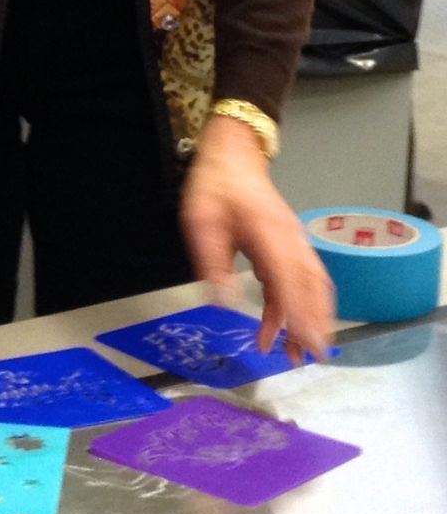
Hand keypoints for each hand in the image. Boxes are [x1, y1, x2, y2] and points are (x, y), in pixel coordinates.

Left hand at [180, 116, 333, 360]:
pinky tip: (280, 328)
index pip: (290, 280)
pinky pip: (299, 279)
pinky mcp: (289, 246)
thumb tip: (223, 300)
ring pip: (311, 286)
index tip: (307, 342)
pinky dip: (294, 306)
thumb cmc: (214, 186)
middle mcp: (290, 240)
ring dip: (308, 319)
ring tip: (297, 353)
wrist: (234, 155)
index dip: (300, 314)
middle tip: (309, 357)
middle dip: (313, 324)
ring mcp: (294, 242)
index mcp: (268, 233)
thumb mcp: (200, 220)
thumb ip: (211, 260)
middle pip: (310, 287)